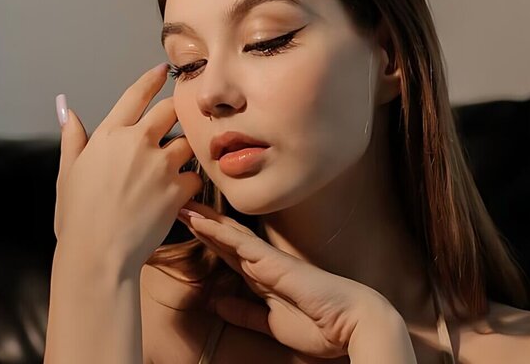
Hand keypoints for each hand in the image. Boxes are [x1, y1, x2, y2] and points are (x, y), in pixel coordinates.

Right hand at [54, 63, 201, 274]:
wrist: (97, 254)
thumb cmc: (77, 217)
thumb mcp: (68, 173)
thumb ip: (73, 138)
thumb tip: (66, 109)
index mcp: (109, 136)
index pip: (135, 95)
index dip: (152, 80)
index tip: (164, 70)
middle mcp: (137, 143)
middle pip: (170, 111)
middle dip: (177, 113)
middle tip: (179, 122)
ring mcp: (160, 165)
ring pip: (187, 142)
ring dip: (186, 151)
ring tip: (180, 164)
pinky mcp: (178, 189)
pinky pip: (196, 176)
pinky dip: (192, 183)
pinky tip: (182, 193)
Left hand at [176, 201, 395, 359]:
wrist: (351, 324)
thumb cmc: (321, 326)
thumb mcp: (271, 324)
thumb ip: (245, 313)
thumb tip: (217, 303)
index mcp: (265, 277)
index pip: (230, 254)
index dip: (209, 240)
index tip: (188, 226)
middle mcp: (265, 264)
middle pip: (226, 238)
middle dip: (202, 223)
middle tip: (177, 203)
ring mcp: (269, 260)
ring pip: (229, 235)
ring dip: (204, 220)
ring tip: (181, 203)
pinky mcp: (273, 262)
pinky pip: (241, 244)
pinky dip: (220, 231)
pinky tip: (202, 220)